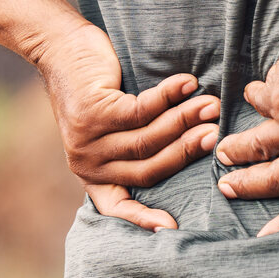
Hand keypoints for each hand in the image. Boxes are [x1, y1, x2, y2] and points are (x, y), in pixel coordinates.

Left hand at [33, 20, 220, 230]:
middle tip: (216, 137)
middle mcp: (88, 163)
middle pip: (148, 168)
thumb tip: (194, 149)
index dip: (141, 220)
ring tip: (211, 106)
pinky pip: (142, 110)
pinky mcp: (93, 113)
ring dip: (184, 122)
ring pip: (147, 139)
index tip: (170, 229)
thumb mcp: (111, 127)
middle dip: (186, 152)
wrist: (62, 48)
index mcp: (93, 174)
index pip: (116, 205)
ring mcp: (88, 140)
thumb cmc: (96, 87)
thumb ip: (135, 146)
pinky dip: (169, 97)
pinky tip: (188, 84)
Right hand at [214, 9, 278, 235]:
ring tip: (222, 153)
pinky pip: (260, 99)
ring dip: (237, 151)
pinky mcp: (277, 93)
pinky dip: (256, 97)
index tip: (266, 237)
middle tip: (228, 188)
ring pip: (256, 144)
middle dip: (248, 186)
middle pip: (274, 178)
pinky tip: (253, 94)